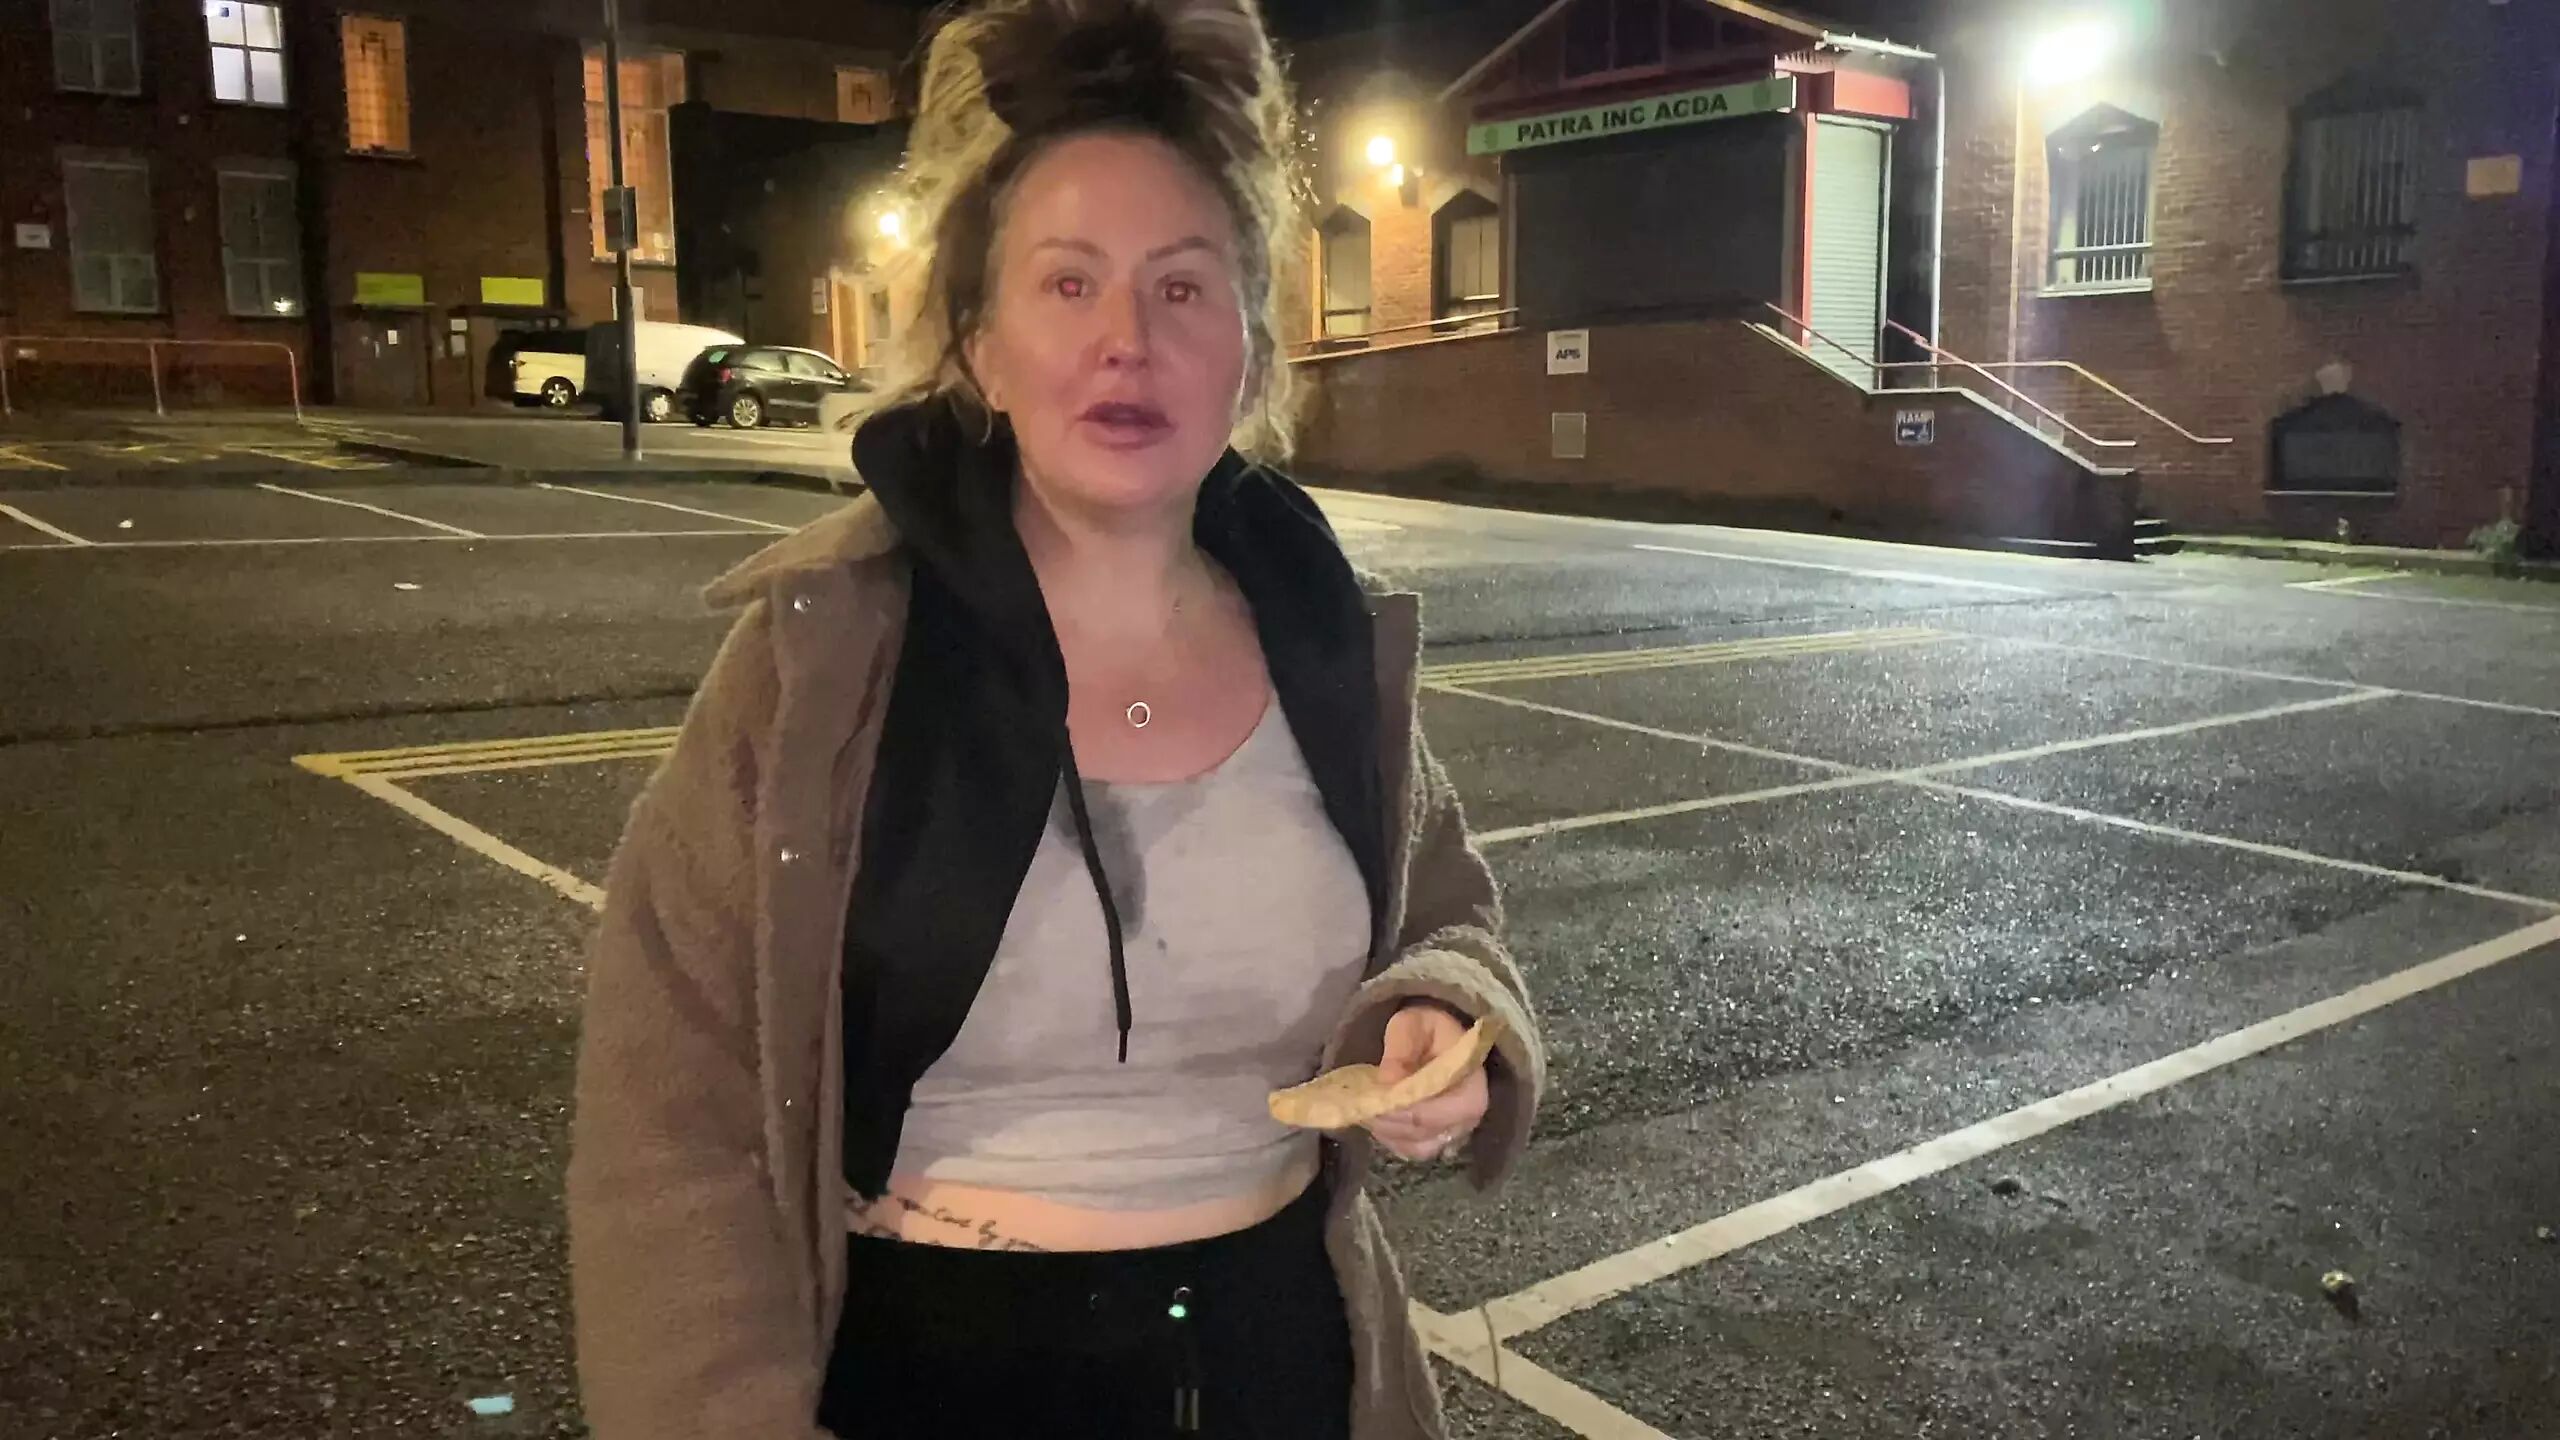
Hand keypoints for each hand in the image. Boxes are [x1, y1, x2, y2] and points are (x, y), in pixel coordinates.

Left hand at [1362, 1003, 1489, 1162]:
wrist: (1441, 1038)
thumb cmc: (1429, 1028)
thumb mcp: (1413, 1024)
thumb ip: (1400, 1047)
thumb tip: (1387, 1080)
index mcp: (1472, 1088)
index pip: (1435, 1113)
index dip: (1401, 1110)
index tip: (1372, 1099)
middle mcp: (1468, 1119)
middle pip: (1422, 1132)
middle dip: (1387, 1121)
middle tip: (1359, 1105)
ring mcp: (1454, 1133)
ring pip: (1415, 1146)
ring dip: (1387, 1132)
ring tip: (1366, 1110)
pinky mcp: (1439, 1139)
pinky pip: (1411, 1150)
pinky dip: (1391, 1138)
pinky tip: (1377, 1119)